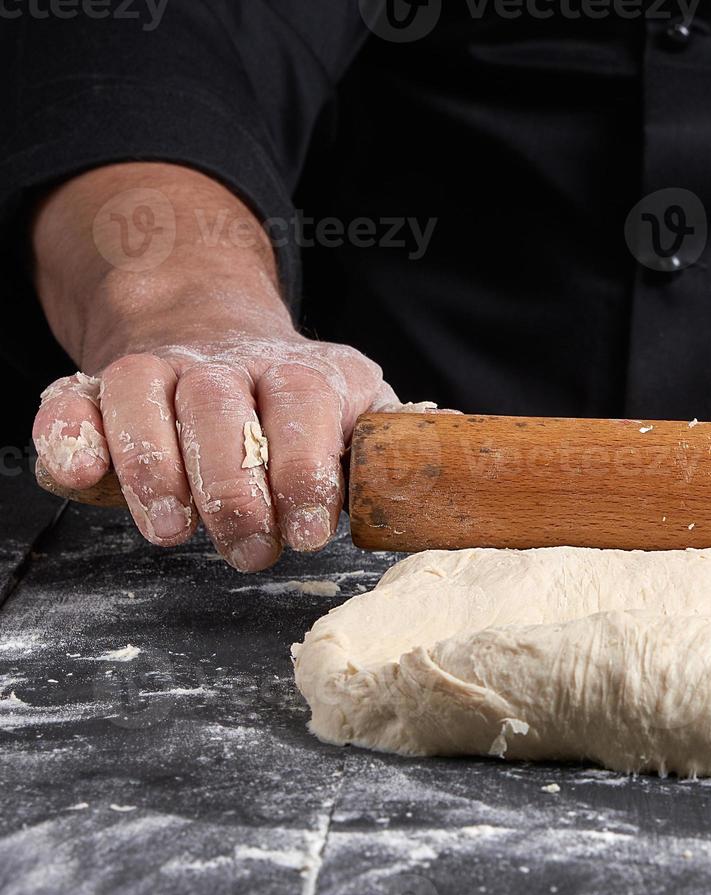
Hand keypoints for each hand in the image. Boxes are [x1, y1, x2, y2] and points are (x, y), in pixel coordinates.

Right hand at [34, 320, 424, 570]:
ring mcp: (161, 368)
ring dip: (154, 469)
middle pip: (220, 409)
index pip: (304, 409)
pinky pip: (71, 400)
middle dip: (234, 490)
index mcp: (305, 371)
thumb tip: (449, 470)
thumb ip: (391, 440)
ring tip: (174, 533)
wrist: (222, 332)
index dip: (304, 472)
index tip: (309, 532)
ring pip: (144, 398)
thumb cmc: (303, 402)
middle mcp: (228, 362)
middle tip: (248, 550)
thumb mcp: (360, 409)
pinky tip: (79, 475)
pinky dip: (67, 434)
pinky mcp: (100, 385)